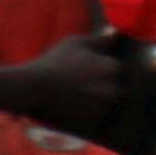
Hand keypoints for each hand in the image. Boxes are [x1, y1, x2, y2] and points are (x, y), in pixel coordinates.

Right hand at [11, 29, 155, 142]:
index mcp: (112, 68)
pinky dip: (94, 114)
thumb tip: (116, 32)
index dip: (109, 70)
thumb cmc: (54, 62)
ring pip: (110, 104)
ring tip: (83, 96)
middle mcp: (113, 89)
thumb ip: (100, 39)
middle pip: (119, 89)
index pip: (122, 70)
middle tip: (89, 85)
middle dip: (108, 87)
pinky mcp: (93, 122)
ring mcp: (103, 108)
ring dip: (102, 101)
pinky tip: (79, 107)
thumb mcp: (75, 43)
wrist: (34, 89)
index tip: (96, 71)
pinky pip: (100, 118)